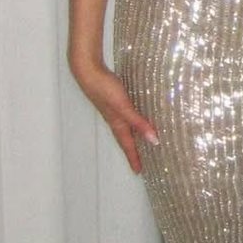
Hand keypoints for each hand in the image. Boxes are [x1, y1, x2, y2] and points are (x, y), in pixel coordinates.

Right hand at [70, 58, 158, 173]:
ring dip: (131, 136)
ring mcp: (113, 109)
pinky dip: (131, 121)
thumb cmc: (104, 88)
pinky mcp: (113, 99)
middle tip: (139, 162)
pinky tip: (135, 116)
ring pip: (124, 128)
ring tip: (139, 143)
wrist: (88, 71)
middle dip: (132, 151)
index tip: (138, 172)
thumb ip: (138, 122)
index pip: (128, 145)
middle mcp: (115, 119)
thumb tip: (154, 140)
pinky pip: (125, 115)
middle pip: (126, 139)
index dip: (134, 158)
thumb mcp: (124, 107)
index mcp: (117, 123)